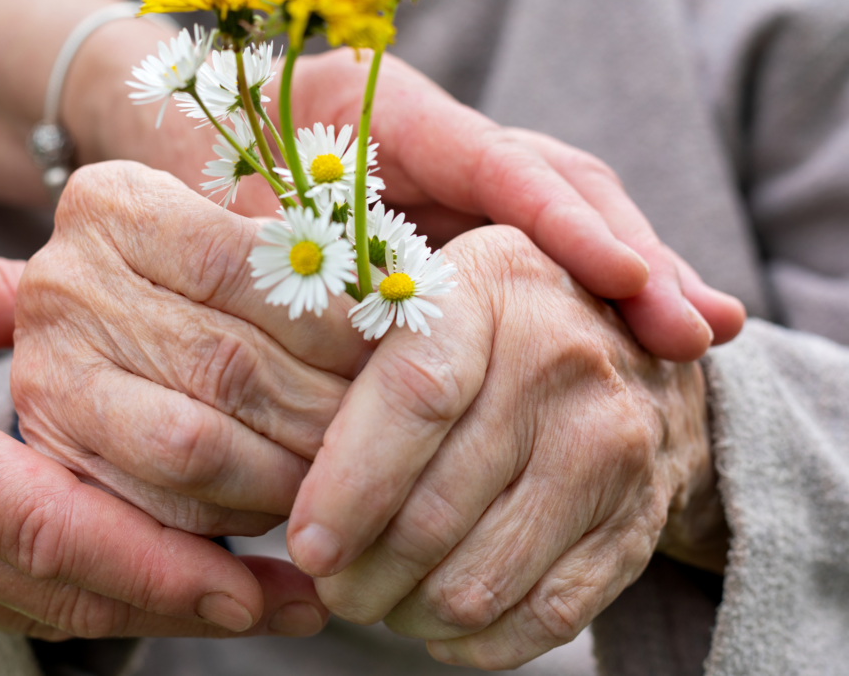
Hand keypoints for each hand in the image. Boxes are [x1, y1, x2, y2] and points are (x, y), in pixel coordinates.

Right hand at [0, 235, 322, 639]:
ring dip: (166, 611)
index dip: (149, 562)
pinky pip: (28, 596)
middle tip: (300, 603)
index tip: (242, 582)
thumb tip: (66, 294)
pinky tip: (181, 584)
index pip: (41, 522)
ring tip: (268, 599)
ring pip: (55, 607)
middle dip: (190, 608)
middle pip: (70, 589)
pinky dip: (114, 596)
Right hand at [11, 161, 367, 537]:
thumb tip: (465, 211)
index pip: (247, 269)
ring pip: (197, 447)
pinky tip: (298, 498)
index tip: (402, 355)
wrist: (111, 287)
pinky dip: (246, 513)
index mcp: (114, 204)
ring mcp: (46, 375)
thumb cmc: (215, 240)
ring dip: (295, 473)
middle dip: (329, 412)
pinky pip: (165, 504)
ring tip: (358, 472)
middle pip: (227, 365)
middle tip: (402, 434)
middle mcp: (65, 286)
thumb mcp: (260, 200)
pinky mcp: (53, 452)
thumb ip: (356, 191)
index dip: (335, 325)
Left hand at [69, 25, 742, 361]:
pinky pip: (546, 241)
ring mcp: (470, 174)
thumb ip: (329, 254)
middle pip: (560, 179)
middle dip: (627, 252)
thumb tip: (403, 351)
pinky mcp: (475, 213)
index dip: (561, 222)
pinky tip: (650, 326)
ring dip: (630, 270)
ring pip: (569, 208)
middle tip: (695, 328)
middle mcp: (451, 137)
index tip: (626, 279)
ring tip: (696, 334)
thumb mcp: (263, 210)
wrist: (205, 144)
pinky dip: (594, 284)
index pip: (496, 162)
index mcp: (394, 112)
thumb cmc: (224, 175)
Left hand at [286, 224, 728, 668]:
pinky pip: (542, 619)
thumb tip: (286, 460)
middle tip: (332, 582)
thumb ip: (365, 353)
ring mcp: (610, 449)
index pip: (414, 397)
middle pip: (436, 510)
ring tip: (379, 595)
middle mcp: (563, 363)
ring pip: (479, 581)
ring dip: (408, 611)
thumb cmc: (500, 323)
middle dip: (362, 574)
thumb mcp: (438, 296)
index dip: (349, 485)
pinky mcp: (634, 523)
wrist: (642, 347)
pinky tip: (441, 616)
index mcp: (494, 289)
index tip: (308, 544)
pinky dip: (475, 640)